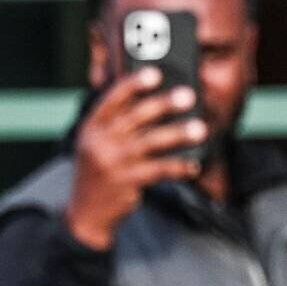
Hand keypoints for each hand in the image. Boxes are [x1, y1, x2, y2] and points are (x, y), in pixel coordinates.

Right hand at [65, 68, 206, 249]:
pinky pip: (157, 171)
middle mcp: (99, 141)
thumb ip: (118, 123)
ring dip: (178, 134)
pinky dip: (178, 167)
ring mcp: (112, 163)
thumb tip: (156, 101)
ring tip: (200, 129)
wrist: (86, 212)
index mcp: (92, 126)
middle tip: (188, 96)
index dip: (133, 85)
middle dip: (163, 104)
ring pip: (150, 143)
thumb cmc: (101, 170)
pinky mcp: (125, 183)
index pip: (112, 99)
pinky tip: (194, 165)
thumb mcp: (98, 143)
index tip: (154, 74)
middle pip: (135, 117)